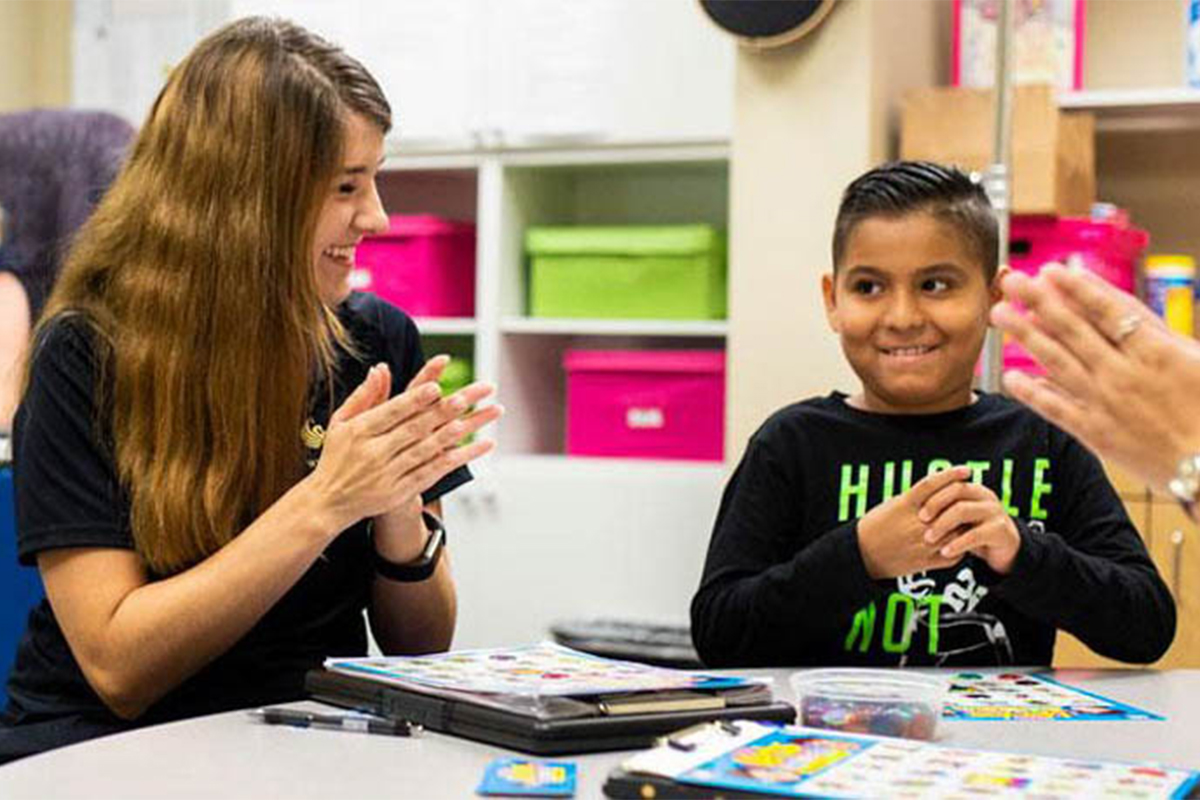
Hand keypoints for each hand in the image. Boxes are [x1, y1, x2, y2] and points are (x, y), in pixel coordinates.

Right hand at [307, 359, 501, 532]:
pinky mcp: (401, 490)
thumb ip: (364, 395)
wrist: (329, 502)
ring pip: (429, 450)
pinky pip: (436, 472)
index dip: (415, 399)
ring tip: (478, 418)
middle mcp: (375, 452)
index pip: (392, 411)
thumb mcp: (341, 422)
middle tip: (468, 396)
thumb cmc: (337, 456)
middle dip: (445, 410)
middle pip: (417, 427)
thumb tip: (381, 367)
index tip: (436, 386)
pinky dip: (460, 458)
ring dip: (456, 434)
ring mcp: (389, 473)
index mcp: (360, 431)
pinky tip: (482, 445)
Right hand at [856, 465, 971, 578]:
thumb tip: (940, 490)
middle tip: (973, 498)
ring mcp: (923, 543)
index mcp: (905, 505)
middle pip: (951, 507)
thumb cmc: (875, 526)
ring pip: (957, 532)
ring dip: (964, 526)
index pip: (933, 484)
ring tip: (968, 522)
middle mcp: (916, 523)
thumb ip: (917, 499)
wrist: (862, 553)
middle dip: (963, 503)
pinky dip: (959, 547)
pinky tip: (958, 541)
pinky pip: (953, 554)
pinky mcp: (926, 561)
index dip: (952, 474)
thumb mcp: (893, 504)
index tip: (966, 470)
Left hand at [918, 481, 1019, 574]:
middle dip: (935, 504)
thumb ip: (942, 510)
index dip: (932, 491)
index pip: (949, 481)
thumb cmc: (975, 531)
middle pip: (956, 490)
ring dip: (943, 524)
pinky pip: (976, 534)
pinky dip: (958, 543)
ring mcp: (993, 511)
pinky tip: (945, 552)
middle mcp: (984, 496)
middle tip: (921, 520)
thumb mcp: (958, 518)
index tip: (916, 507)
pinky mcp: (1000, 530)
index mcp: (972, 489)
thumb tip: (910, 506)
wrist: (1004, 549)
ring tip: (929, 538)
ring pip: (964, 510)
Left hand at [991, 265, 1199, 490]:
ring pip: (1057, 362)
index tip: (1052, 269)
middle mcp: (1124, 374)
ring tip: (1001, 313)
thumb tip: (1120, 308)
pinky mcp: (1095, 434)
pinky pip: (1056, 408)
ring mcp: (1106, 403)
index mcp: (1156, 352)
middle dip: (1039, 301)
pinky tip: (1011, 377)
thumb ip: (1158, 333)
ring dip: (1026, 335)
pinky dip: (1032, 392)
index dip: (1077, 288)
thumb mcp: (1196, 359)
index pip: (1108, 311)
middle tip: (1012, 280)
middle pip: (1073, 329)